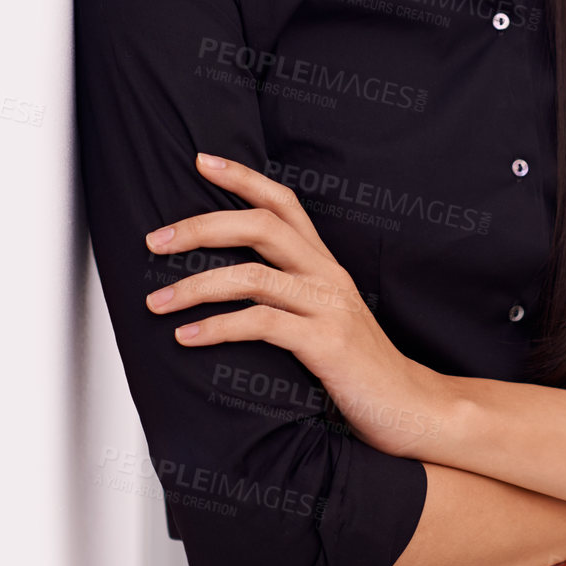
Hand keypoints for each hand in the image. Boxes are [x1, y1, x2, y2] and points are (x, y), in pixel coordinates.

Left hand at [143, 151, 448, 460]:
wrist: (409, 405)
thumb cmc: (357, 367)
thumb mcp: (325, 318)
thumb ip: (290, 296)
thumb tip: (230, 287)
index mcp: (325, 265)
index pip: (285, 204)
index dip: (244, 178)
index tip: (203, 161)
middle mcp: (328, 275)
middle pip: (263, 226)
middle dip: (203, 226)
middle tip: (156, 240)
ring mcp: (330, 306)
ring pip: (255, 276)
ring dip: (197, 286)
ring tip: (157, 302)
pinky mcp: (326, 343)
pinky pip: (263, 324)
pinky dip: (218, 328)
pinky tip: (188, 337)